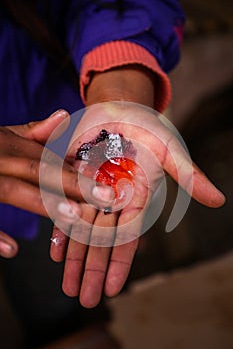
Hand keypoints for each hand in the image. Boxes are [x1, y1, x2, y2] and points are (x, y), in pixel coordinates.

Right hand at [0, 109, 111, 257]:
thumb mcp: (1, 135)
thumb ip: (31, 132)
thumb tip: (64, 115)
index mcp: (6, 143)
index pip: (48, 156)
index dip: (78, 169)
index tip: (106, 180)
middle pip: (37, 170)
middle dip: (72, 184)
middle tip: (104, 197)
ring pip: (12, 190)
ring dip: (42, 203)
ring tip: (73, 216)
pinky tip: (13, 250)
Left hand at [50, 101, 224, 307]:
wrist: (121, 109)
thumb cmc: (149, 129)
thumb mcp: (170, 150)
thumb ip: (189, 176)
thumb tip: (219, 201)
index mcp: (138, 197)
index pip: (128, 236)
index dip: (121, 262)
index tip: (113, 289)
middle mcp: (115, 200)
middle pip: (102, 240)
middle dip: (93, 269)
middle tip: (85, 298)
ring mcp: (93, 192)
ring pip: (82, 230)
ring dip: (74, 258)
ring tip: (68, 287)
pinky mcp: (74, 180)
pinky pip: (65, 208)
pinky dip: (60, 229)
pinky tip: (54, 253)